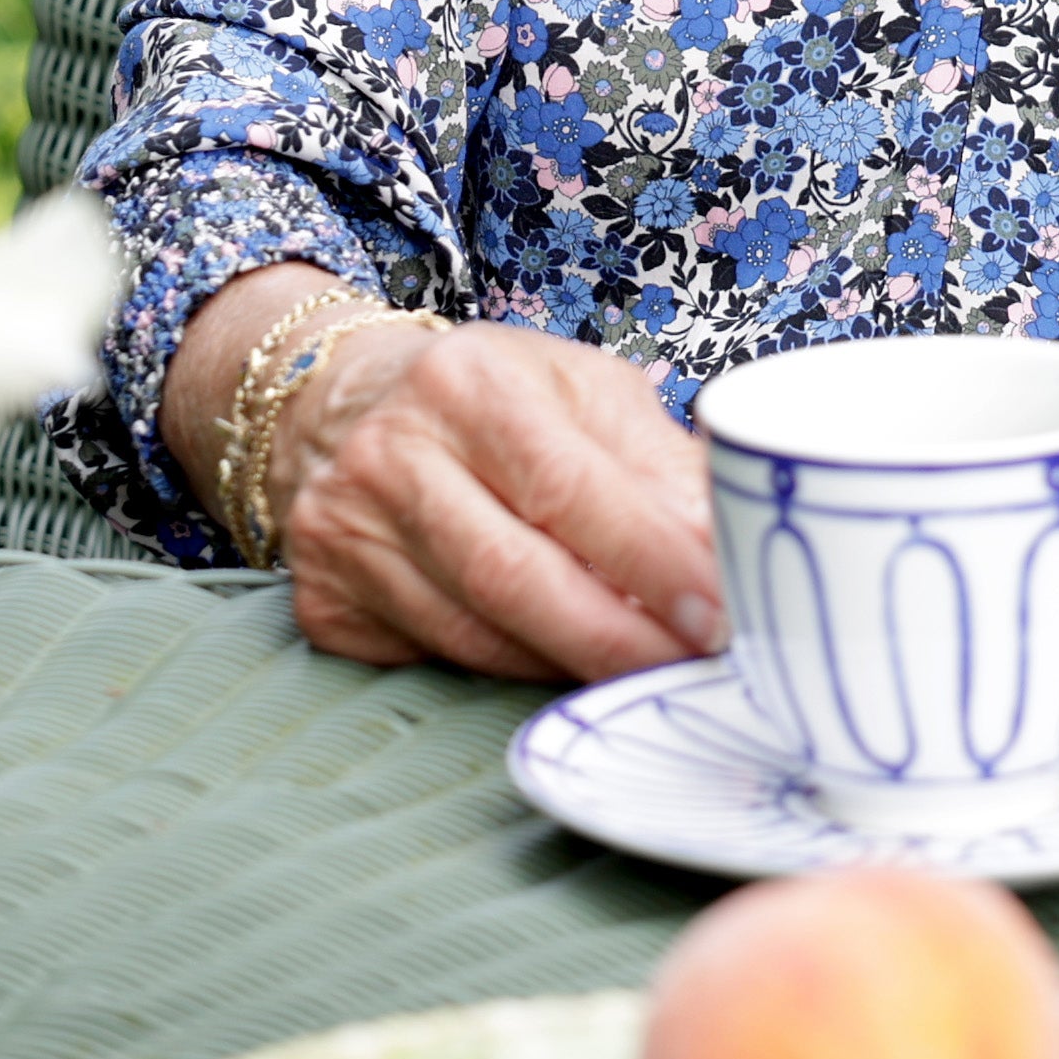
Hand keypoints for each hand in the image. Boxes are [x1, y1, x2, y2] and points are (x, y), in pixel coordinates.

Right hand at [164, 273, 721, 683]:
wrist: (341, 406)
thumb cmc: (495, 400)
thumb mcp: (582, 392)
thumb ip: (657, 462)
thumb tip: (735, 541)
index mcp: (470, 384)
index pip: (569, 488)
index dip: (649, 561)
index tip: (718, 614)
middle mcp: (392, 455)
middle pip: (514, 576)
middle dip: (618, 639)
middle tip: (695, 670)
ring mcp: (344, 533)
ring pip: (475, 634)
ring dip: (570, 665)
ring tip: (645, 673)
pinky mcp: (323, 601)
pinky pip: (435, 658)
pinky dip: (509, 669)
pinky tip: (555, 661)